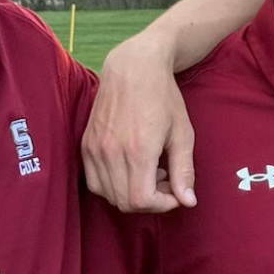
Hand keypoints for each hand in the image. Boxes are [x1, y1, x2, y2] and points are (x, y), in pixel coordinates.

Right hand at [84, 30, 195, 212]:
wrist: (133, 67)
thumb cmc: (164, 97)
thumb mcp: (183, 133)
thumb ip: (184, 171)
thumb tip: (188, 202)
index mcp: (138, 150)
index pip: (142, 200)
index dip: (161, 205)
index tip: (175, 194)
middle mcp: (111, 152)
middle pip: (125, 202)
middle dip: (150, 201)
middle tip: (166, 182)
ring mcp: (94, 149)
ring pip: (108, 195)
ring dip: (131, 194)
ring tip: (151, 174)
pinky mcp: (85, 144)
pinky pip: (94, 181)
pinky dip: (113, 185)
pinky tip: (132, 168)